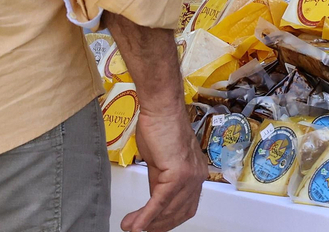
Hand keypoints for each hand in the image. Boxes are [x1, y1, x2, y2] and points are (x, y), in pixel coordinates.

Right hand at [119, 105, 205, 231]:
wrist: (161, 109)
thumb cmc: (161, 127)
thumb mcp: (161, 162)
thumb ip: (160, 182)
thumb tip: (153, 201)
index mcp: (196, 174)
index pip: (185, 207)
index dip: (169, 220)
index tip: (153, 226)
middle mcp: (197, 177)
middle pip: (179, 213)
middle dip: (159, 225)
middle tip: (139, 229)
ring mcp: (189, 176)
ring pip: (169, 210)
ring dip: (148, 223)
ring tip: (130, 227)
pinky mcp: (176, 174)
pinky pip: (160, 201)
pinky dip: (147, 216)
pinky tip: (136, 225)